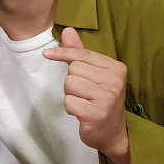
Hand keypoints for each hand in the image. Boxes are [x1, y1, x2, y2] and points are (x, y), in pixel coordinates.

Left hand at [43, 27, 130, 163]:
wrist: (113, 133)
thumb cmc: (101, 100)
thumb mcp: (95, 74)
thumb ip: (80, 53)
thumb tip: (68, 30)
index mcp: (116, 68)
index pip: (83, 54)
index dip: (63, 53)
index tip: (47, 54)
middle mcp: (114, 81)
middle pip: (74, 70)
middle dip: (72, 81)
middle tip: (85, 93)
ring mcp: (107, 98)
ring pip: (69, 84)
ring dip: (71, 95)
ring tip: (84, 102)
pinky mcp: (96, 113)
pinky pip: (69, 102)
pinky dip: (71, 108)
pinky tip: (82, 112)